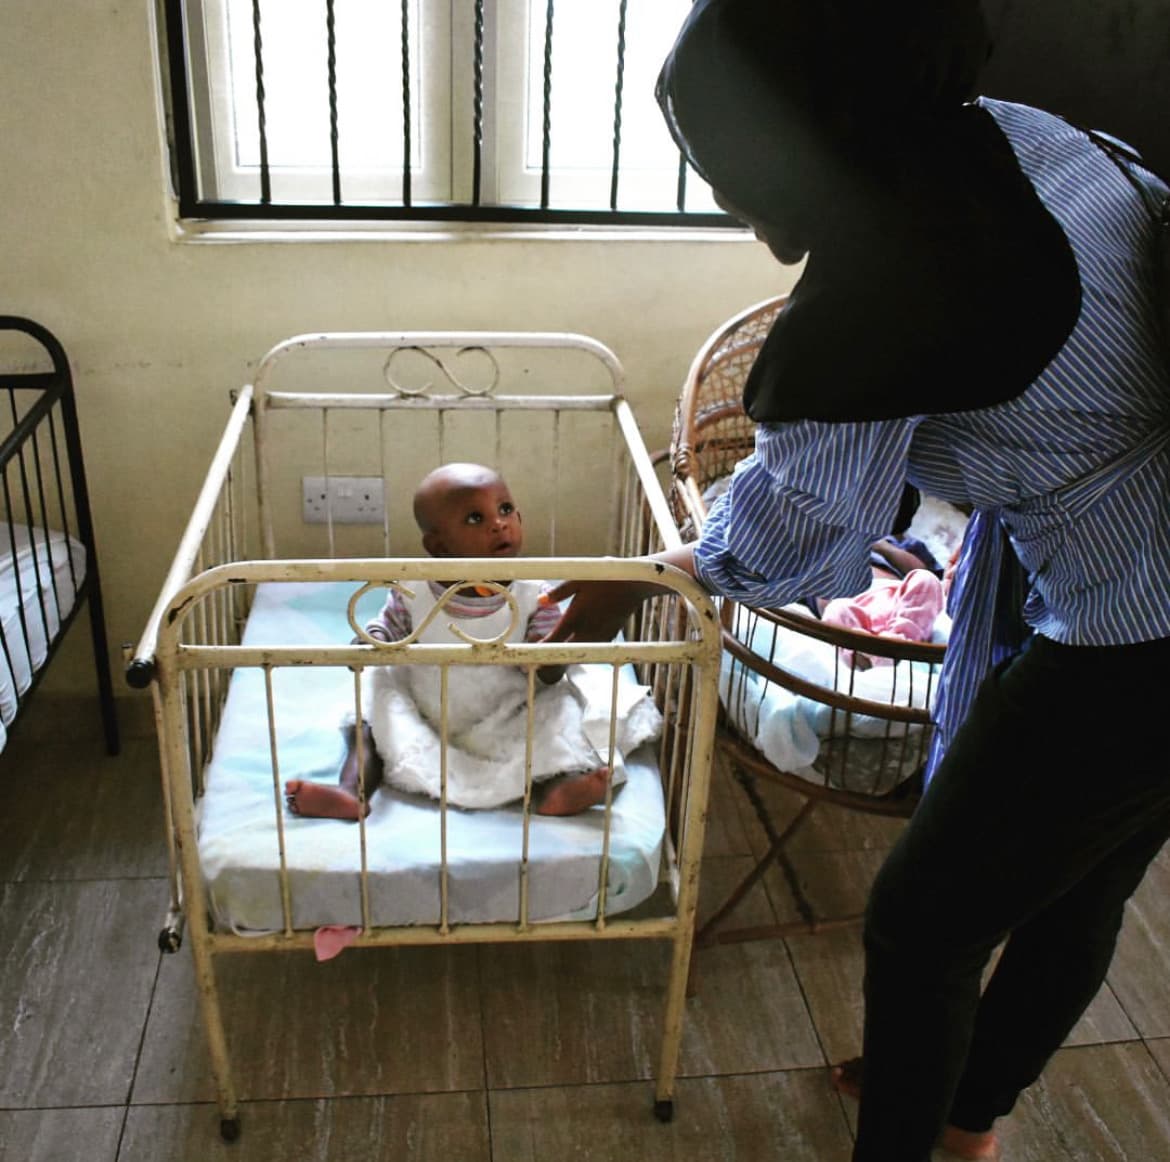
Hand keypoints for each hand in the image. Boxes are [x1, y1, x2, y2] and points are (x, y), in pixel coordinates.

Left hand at [540, 547, 700, 644]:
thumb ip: (558, 593)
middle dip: (553, 656)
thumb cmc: (605, 578)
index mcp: (575, 617)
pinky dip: (582, 649)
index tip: (531, 652)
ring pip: (579, 653)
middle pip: (565, 653)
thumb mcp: (578, 579)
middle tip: (541, 656)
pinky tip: (578, 642)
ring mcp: (599, 636)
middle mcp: (586, 630)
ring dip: (568, 654)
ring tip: (558, 651)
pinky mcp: (609, 636)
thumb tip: (540, 602)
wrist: (633, 584)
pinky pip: (592, 649)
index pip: (554, 640)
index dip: (540, 649)